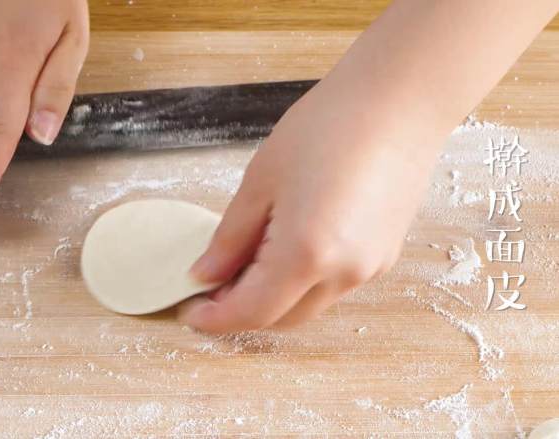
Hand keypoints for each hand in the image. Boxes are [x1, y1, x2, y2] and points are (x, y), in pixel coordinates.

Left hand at [178, 86, 443, 332]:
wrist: (398, 102)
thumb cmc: (327, 128)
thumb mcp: (260, 182)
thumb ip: (231, 238)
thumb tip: (206, 274)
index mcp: (305, 255)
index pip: (251, 312)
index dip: (216, 318)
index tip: (190, 310)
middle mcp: (343, 273)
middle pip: (281, 319)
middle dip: (242, 311)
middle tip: (211, 286)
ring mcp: (369, 268)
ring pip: (308, 306)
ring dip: (273, 299)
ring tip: (245, 263)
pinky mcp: (384, 255)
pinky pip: (334, 286)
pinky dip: (302, 283)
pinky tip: (284, 251)